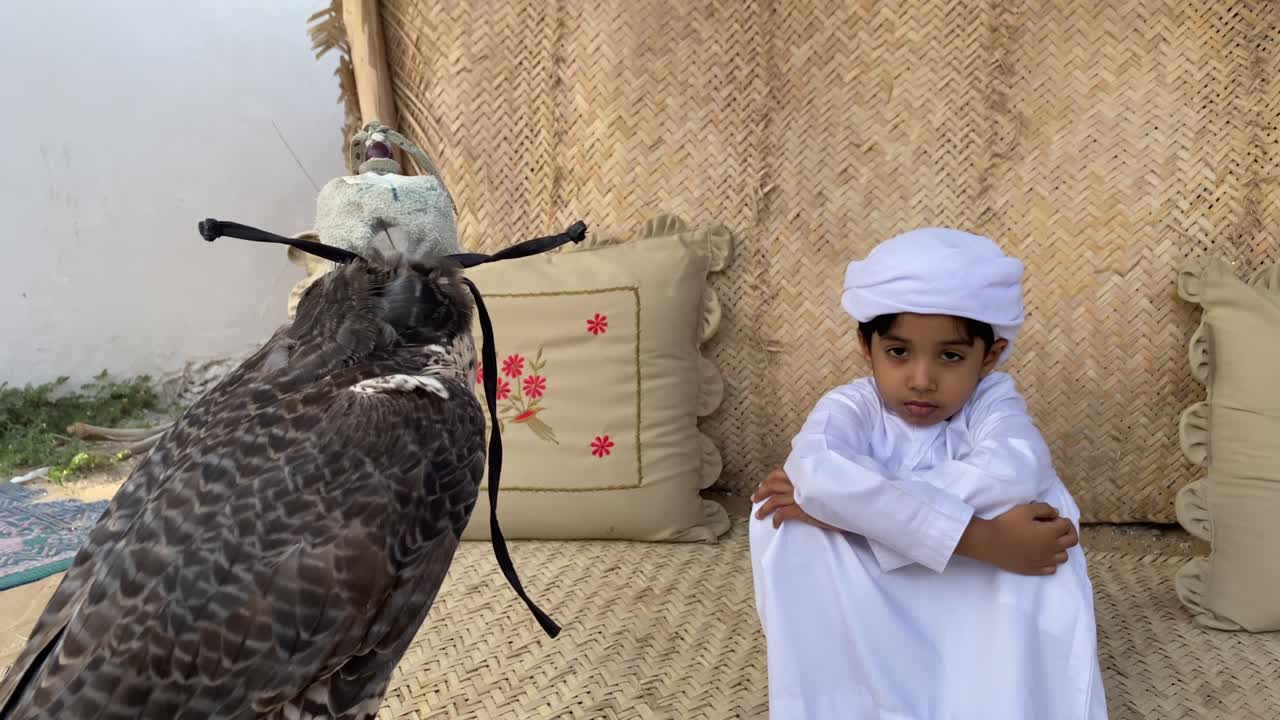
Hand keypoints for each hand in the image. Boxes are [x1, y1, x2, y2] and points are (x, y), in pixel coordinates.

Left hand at [750, 469, 839, 530]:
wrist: (850, 505)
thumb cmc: (839, 496)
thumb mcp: (823, 484)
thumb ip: (811, 483)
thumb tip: (802, 487)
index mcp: (803, 476)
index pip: (780, 473)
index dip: (769, 479)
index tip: (762, 485)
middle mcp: (799, 484)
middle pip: (772, 485)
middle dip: (761, 492)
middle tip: (754, 499)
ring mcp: (799, 496)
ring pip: (774, 500)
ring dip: (763, 508)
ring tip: (758, 515)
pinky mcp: (801, 510)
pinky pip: (782, 514)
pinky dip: (776, 519)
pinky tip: (775, 524)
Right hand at [956, 502, 1078, 574]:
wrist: (989, 542)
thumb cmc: (1006, 523)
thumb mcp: (1025, 509)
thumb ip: (1044, 509)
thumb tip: (1056, 513)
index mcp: (1050, 533)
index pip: (1067, 525)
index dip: (1062, 519)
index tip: (1052, 517)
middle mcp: (1051, 548)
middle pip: (1072, 542)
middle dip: (1068, 532)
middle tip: (1057, 528)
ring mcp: (1044, 561)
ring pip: (1064, 557)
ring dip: (1060, 547)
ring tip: (1049, 542)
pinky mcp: (1034, 569)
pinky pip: (1052, 569)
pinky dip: (1051, 561)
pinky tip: (1041, 554)